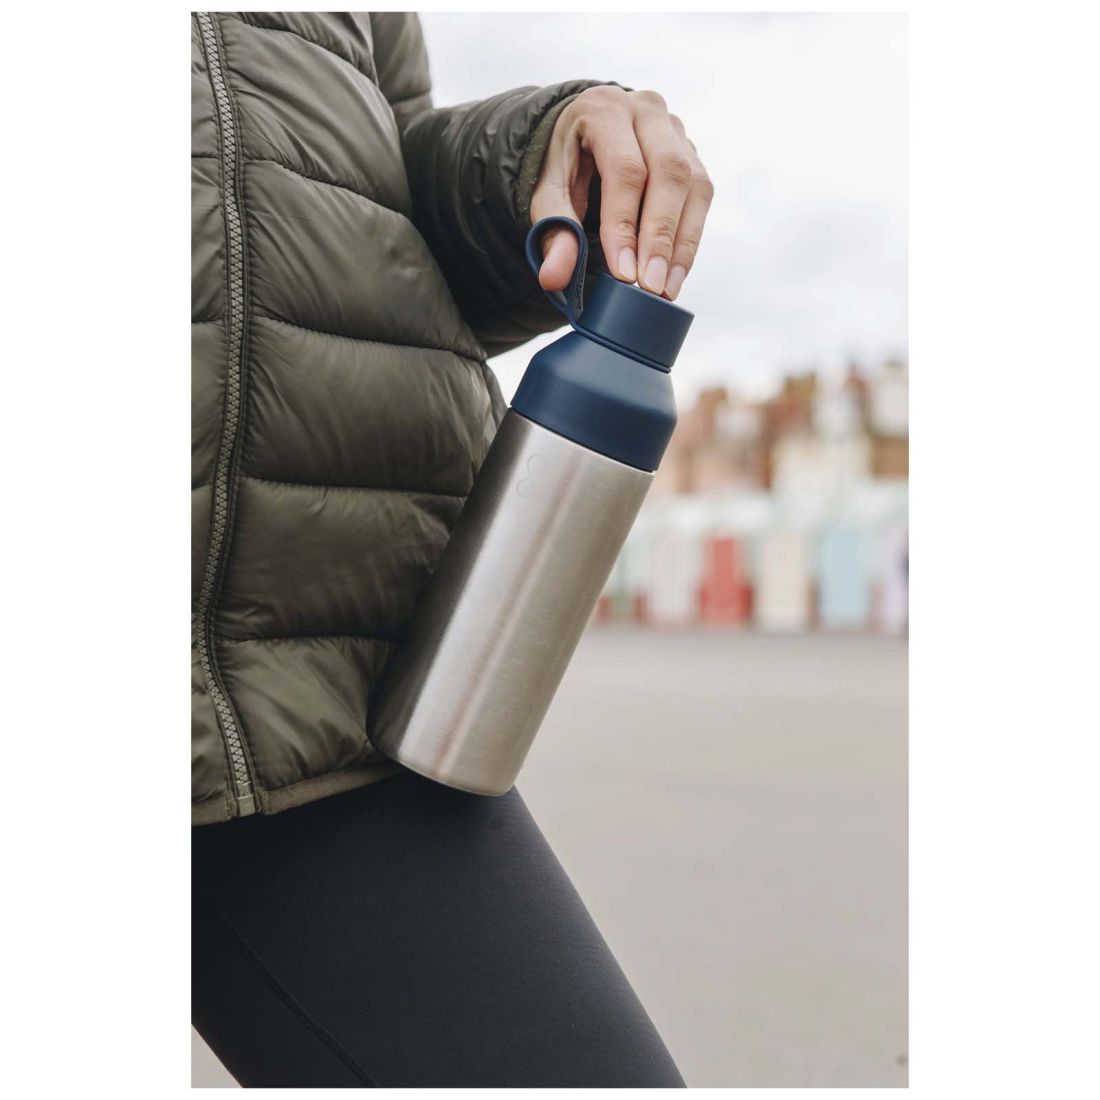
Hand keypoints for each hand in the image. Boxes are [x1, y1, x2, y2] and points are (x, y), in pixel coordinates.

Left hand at [530, 86, 713, 301]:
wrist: (583, 136)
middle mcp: (647, 111)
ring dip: (682, 243)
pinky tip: (675, 273)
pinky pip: (701, 196)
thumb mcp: (547, 194)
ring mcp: (676, 129)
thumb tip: (555, 278)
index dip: (625, 224)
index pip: (624, 170)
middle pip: (668, 172)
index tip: (623, 273)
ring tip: (666, 288)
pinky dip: (689, 239)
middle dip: (660, 236)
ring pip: (694, 185)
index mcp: (604, 110)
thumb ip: (553, 231)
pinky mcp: (692, 153)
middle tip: (650, 285)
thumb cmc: (565, 166)